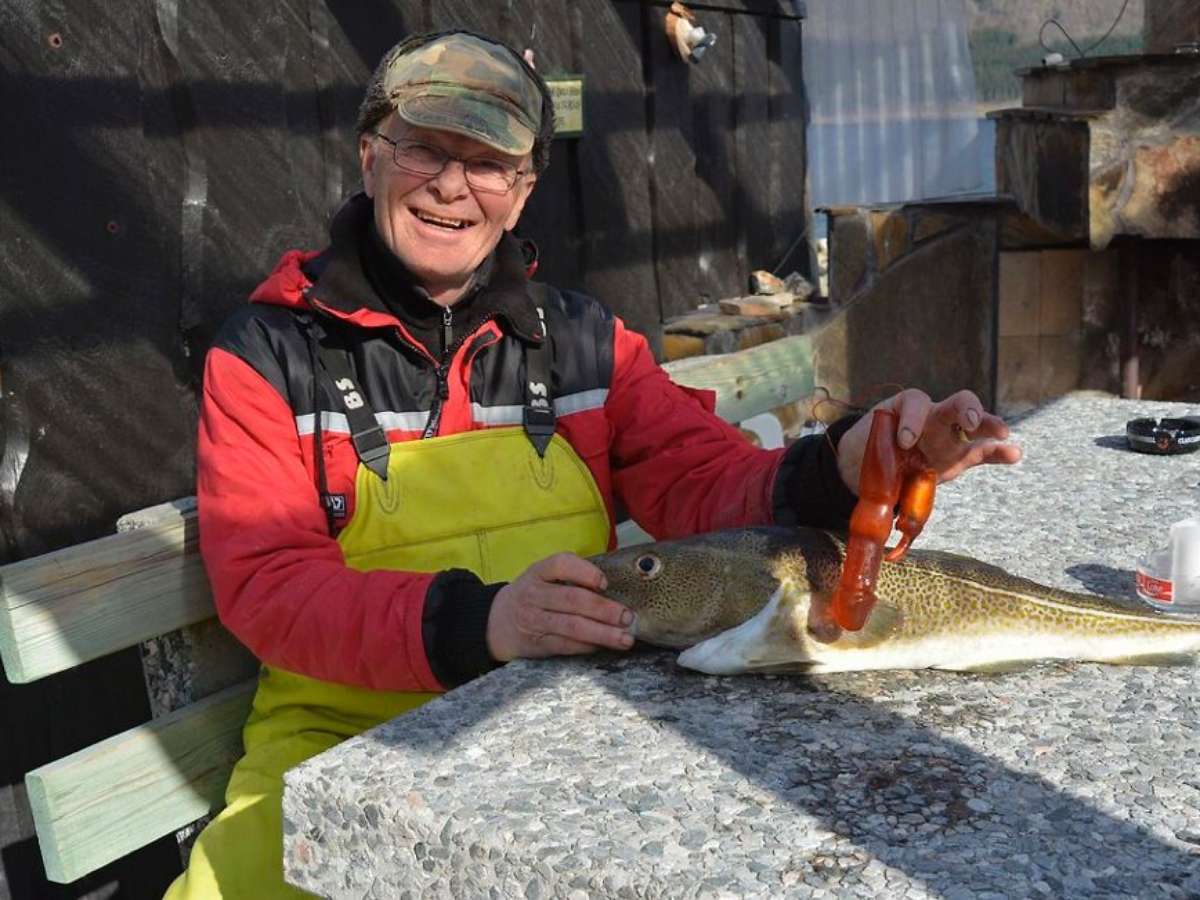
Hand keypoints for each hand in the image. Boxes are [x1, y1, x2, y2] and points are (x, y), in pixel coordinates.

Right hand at [486, 553, 635, 661]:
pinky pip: (566, 646)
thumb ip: (571, 576)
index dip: (584, 572)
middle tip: (627, 616)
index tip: (604, 582)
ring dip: (602, 633)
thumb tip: (615, 586)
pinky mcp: (537, 644)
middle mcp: (534, 594)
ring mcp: (534, 620)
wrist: (496, 622)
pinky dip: (587, 646)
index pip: (560, 564)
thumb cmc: (533, 595)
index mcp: (538, 572)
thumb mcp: (543, 577)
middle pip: (572, 599)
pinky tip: (604, 646)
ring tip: (625, 638)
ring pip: (571, 627)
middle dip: (603, 609)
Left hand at [835, 389, 1021, 493]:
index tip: (904, 441)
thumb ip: (870, 454)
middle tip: (969, 423)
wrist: (872, 467)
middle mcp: (933, 417)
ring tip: (1002, 434)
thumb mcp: (864, 446)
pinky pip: (983, 452)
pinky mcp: (960, 456)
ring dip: (990, 426)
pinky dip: (999, 453)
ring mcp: (950, 436)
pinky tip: (1014, 454)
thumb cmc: (868, 450)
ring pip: (975, 424)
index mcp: (906, 409)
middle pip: (955, 403)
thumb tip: (857, 476)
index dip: (912, 420)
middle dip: (966, 409)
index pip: (915, 403)